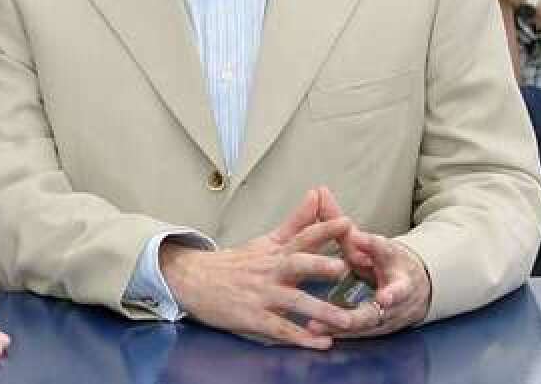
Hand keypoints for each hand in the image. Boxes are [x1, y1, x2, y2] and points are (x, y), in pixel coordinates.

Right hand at [160, 187, 359, 349]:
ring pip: (293, 301)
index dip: (323, 229)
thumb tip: (315, 195)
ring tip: (346, 320)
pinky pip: (279, 329)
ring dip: (320, 311)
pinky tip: (320, 344)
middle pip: (296, 264)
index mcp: (275, 251)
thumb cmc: (235, 262)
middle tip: (343, 267)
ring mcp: (261, 295)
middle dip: (319, 265)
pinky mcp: (253, 318)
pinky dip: (300, 338)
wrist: (194, 280)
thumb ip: (295, 222)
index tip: (347, 223)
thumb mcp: (266, 240)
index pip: (301, 235)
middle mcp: (270, 271)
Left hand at [308, 227, 431, 338]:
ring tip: (321, 320)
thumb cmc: (381, 260)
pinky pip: (359, 333)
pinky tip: (315, 330)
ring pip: (373, 318)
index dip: (373, 243)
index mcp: (393, 258)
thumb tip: (318, 190)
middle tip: (381, 298)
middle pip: (393, 292)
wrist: (413, 289)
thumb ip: (338, 219)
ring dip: (349, 321)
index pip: (385, 248)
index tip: (360, 238)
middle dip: (388, 296)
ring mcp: (392, 311)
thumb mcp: (364, 239)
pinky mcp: (380, 328)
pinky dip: (338, 332)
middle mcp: (397, 286)